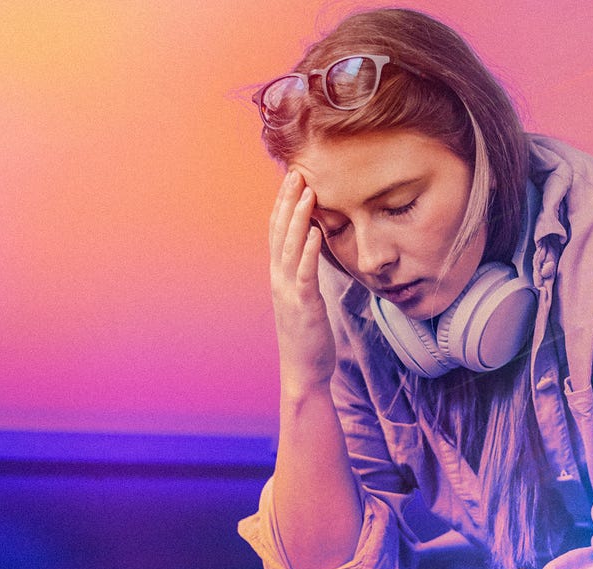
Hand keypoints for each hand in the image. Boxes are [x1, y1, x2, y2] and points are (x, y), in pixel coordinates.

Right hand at [268, 170, 334, 395]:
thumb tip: (311, 249)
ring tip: (308, 193)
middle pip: (280, 232)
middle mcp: (279, 278)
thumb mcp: (304, 297)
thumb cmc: (307, 335)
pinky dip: (308, 250)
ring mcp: (288, 291)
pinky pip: (305, 272)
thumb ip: (304, 272)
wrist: (303, 370)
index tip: (292, 178)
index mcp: (279, 275)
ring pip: (290, 247)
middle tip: (296, 173)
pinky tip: (315, 231)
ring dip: (298, 218)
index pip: (277, 231)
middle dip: (288, 202)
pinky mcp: (303, 304)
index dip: (283, 204)